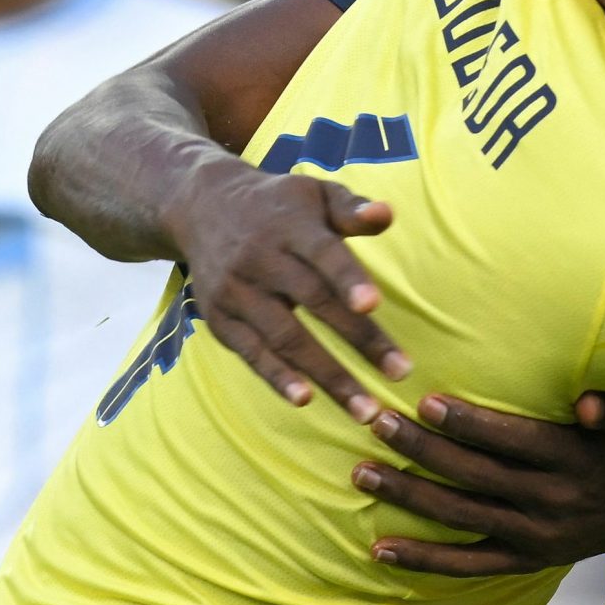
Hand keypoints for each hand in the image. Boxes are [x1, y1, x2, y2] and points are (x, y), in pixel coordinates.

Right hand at [166, 153, 408, 420]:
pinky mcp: (220, 319)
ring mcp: (237, 291)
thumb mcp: (314, 194)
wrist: (202, 206)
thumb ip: (351, 209)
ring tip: (366, 410)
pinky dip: (277, 377)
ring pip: (285, 338)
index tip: (372, 305)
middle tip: (401, 371)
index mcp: (291, 226)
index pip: (323, 254)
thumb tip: (385, 215)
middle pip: (312, 301)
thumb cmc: (278, 206)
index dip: (346, 278)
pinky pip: (251, 353)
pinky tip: (306, 399)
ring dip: (328, 375)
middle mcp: (261, 258)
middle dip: (358, 338)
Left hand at [353, 392, 604, 575]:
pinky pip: (467, 565)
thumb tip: (586, 406)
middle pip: (474, 477)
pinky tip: (381, 549)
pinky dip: (423, 559)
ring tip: (363, 475)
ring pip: (460, 518)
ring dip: (409, 497)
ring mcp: (534, 537)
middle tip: (378, 424)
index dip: (468, 423)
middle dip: (422, 450)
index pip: (512, 441)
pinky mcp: (524, 561)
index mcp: (574, 461)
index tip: (425, 402)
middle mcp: (551, 502)